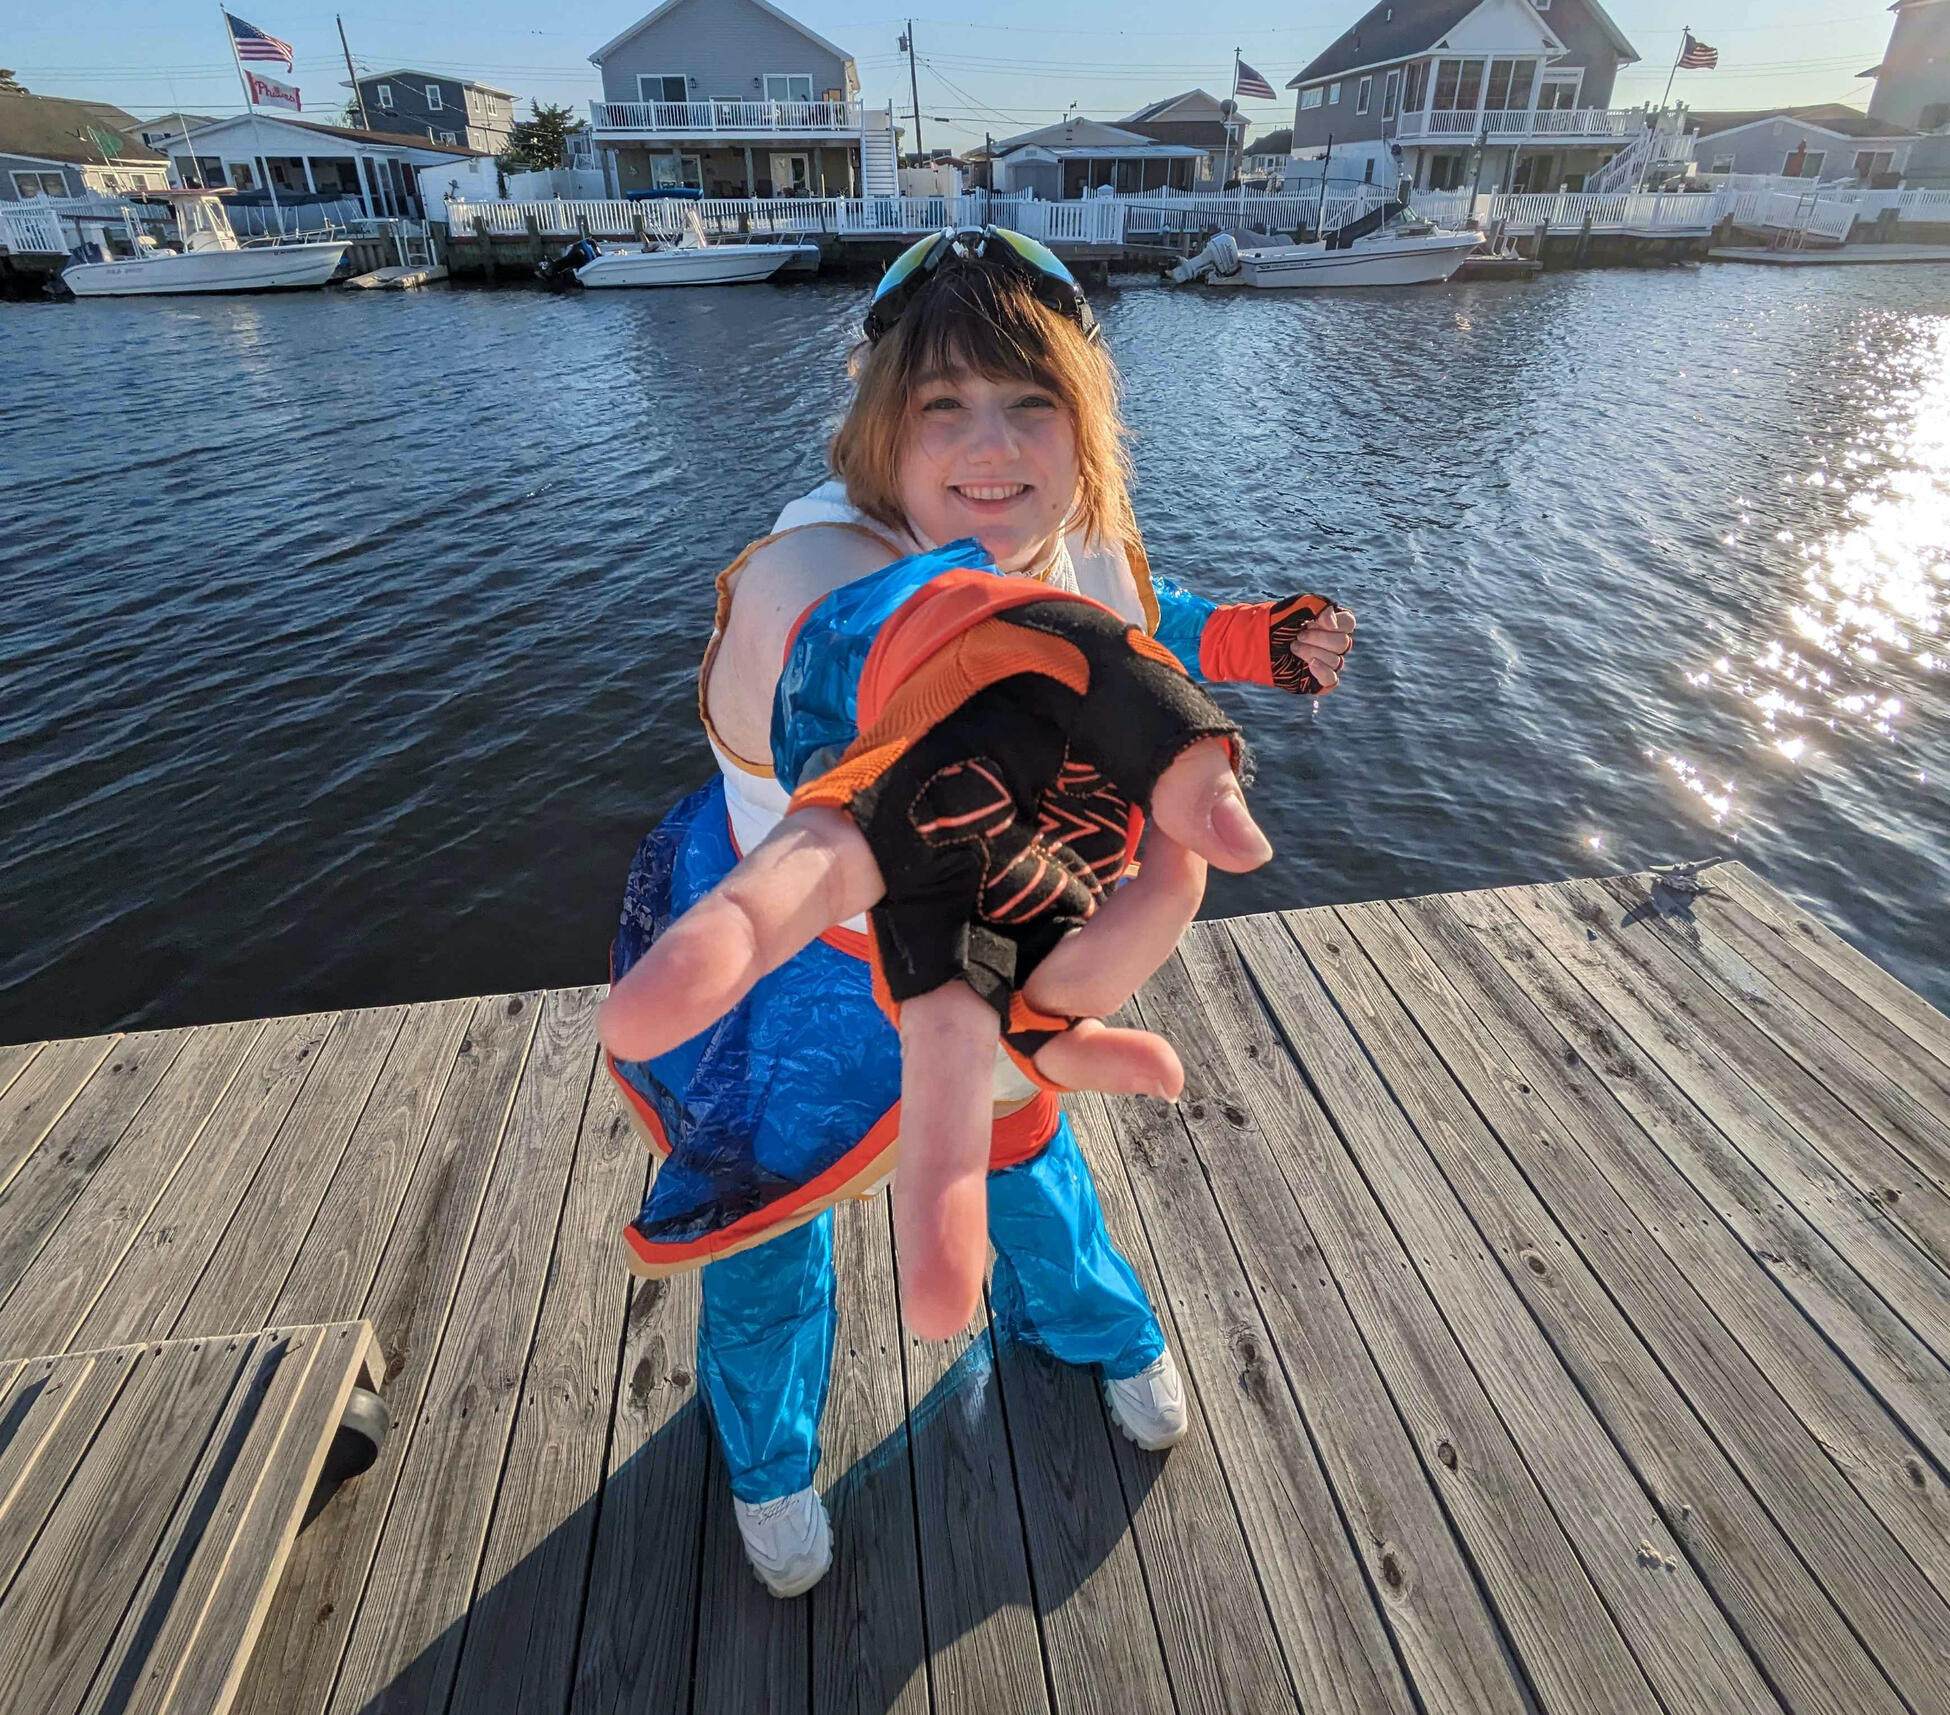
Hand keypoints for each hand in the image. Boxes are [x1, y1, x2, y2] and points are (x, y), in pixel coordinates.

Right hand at [597, 738, 1270, 1339]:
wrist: (1038, 699)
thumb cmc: (1045, 678)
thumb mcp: (1114, 674)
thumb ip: (1174, 746)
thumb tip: (1242, 851)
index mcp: (880, 819)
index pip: (792, 888)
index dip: (719, 949)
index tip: (633, 1024)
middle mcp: (924, 915)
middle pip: (933, 1043)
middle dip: (943, 1170)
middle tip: (940, 1314)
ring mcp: (990, 961)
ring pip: (1058, 1026)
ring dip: (1112, 987)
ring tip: (1169, 845)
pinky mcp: (1038, 984)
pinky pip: (1086, 1040)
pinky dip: (1117, 1057)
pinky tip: (1155, 1073)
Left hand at [1275, 598, 1356, 693]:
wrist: (1258, 642)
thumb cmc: (1279, 622)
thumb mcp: (1299, 605)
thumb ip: (1321, 607)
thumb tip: (1333, 626)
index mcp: (1333, 624)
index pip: (1349, 623)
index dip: (1334, 623)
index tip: (1312, 621)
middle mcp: (1333, 644)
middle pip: (1343, 643)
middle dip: (1318, 638)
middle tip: (1298, 635)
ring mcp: (1327, 662)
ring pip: (1336, 660)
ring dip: (1311, 651)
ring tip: (1293, 647)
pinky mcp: (1317, 679)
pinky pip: (1331, 679)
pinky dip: (1322, 671)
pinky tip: (1310, 663)